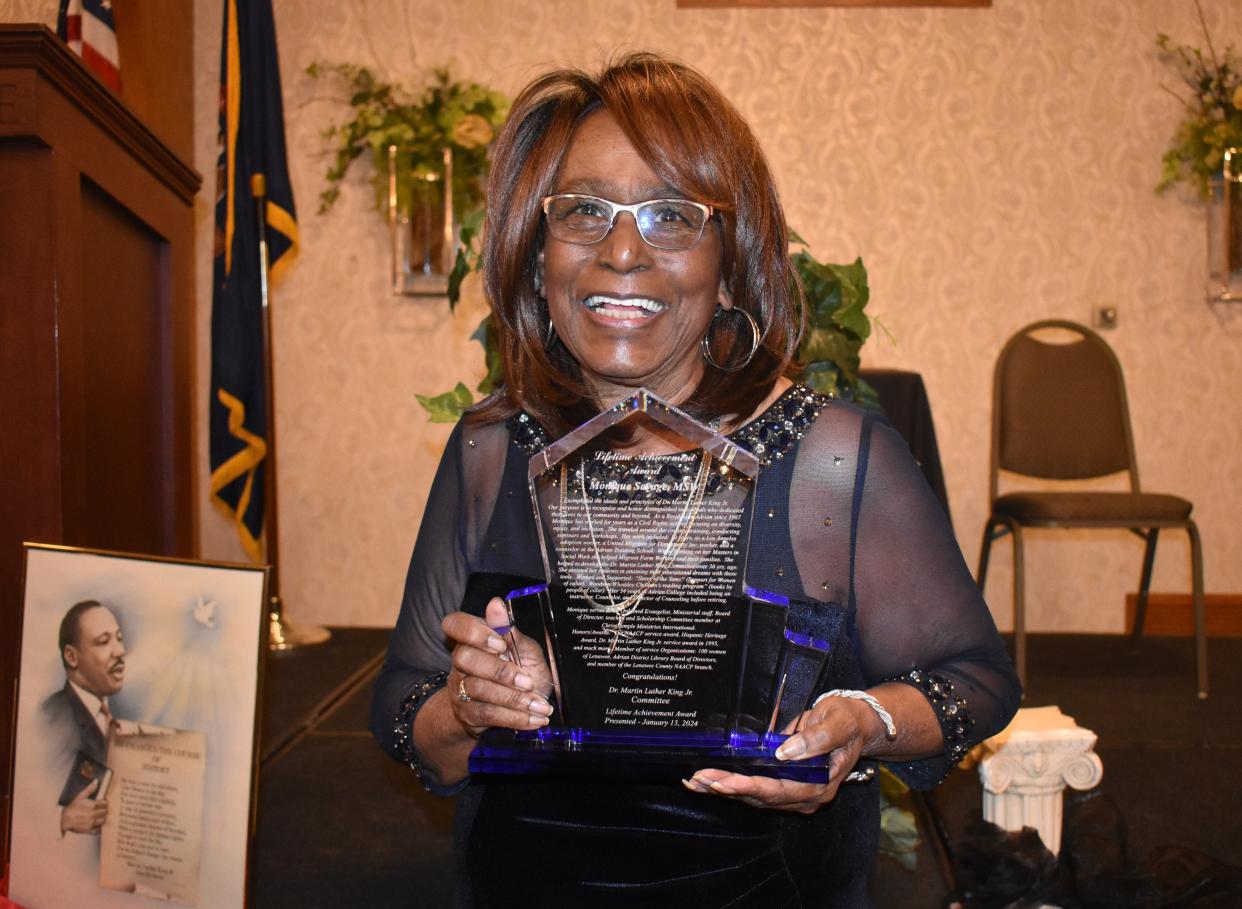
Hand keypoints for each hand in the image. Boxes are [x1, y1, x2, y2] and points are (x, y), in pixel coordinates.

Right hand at [60, 778, 107, 833]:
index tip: (102, 803)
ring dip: (101, 818)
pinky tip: (94, 824)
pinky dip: (97, 827)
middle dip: (104, 810)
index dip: (104, 803)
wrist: (64, 819)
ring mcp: (91, 823)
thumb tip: (96, 781)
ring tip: (98, 817)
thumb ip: (90, 789)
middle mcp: (93, 814)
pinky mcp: (89, 830)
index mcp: (93, 805)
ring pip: (103, 820)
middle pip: (105, 812)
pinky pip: (98, 829)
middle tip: (100, 810)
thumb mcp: (80, 796)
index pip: (105, 803)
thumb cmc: (72, 807)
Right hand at [440, 598, 554, 738]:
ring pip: (478, 689)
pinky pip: (488, 714)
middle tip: (528, 681)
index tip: (500, 643)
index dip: (474, 633)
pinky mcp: (467, 713)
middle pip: (465, 659)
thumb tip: (496, 604)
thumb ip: (510, 631)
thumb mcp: (523, 649)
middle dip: (499, 671)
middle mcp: (461, 661)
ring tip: (539, 705)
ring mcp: (460, 687)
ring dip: (513, 699)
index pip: (455, 624)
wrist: (515, 707)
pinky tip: (534, 719)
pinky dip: (514, 717)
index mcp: (473, 638)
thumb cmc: (520, 669)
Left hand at [682, 696, 881, 813]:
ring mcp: (794, 794)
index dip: (748, 786)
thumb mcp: (838, 721)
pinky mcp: (784, 786)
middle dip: (726, 789)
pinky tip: (709, 781)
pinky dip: (731, 785)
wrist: (855, 723)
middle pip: (760, 798)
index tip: (722, 781)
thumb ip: (817, 737)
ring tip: (694, 782)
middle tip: (697, 781)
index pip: (778, 790)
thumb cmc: (847, 720)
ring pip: (754, 797)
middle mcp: (805, 796)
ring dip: (723, 789)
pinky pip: (755, 789)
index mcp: (820, 785)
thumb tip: (786, 753)